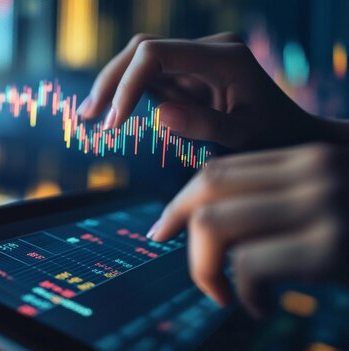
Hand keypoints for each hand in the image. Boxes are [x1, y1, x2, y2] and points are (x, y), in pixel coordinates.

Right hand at [77, 32, 320, 149]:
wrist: (290, 132)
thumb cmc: (274, 137)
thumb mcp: (245, 138)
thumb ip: (206, 125)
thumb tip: (160, 114)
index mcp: (224, 57)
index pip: (156, 54)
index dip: (127, 84)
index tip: (114, 122)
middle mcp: (207, 49)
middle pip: (142, 50)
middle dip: (110, 81)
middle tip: (87, 116)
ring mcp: (196, 59)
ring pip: (139, 60)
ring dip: (112, 86)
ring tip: (89, 117)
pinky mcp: (188, 73)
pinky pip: (149, 77)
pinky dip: (127, 94)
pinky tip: (110, 115)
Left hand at [146, 143, 348, 316]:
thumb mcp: (333, 202)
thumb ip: (285, 199)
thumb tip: (212, 221)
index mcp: (309, 158)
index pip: (221, 169)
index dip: (181, 202)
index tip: (162, 229)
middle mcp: (314, 170)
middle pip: (209, 187)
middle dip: (180, 227)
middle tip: (190, 266)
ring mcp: (322, 204)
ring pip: (213, 223)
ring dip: (206, 268)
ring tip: (225, 293)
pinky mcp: (331, 247)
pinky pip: (248, 264)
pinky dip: (244, 293)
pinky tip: (261, 307)